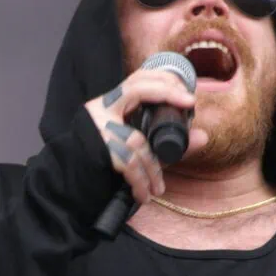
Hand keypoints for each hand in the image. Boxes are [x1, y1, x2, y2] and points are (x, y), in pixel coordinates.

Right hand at [84, 70, 207, 204]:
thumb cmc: (105, 163)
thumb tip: (203, 136)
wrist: (71, 185)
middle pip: (135, 90)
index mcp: (109, 105)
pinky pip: (128, 164)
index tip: (188, 95)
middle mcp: (101, 110)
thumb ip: (166, 142)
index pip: (137, 80)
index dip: (163, 80)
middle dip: (166, 93)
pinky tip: (145, 195)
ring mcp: (98, 129)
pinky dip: (141, 182)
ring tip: (159, 187)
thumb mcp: (137, 149)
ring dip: (154, 169)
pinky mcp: (97, 150)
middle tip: (188, 105)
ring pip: (137, 141)